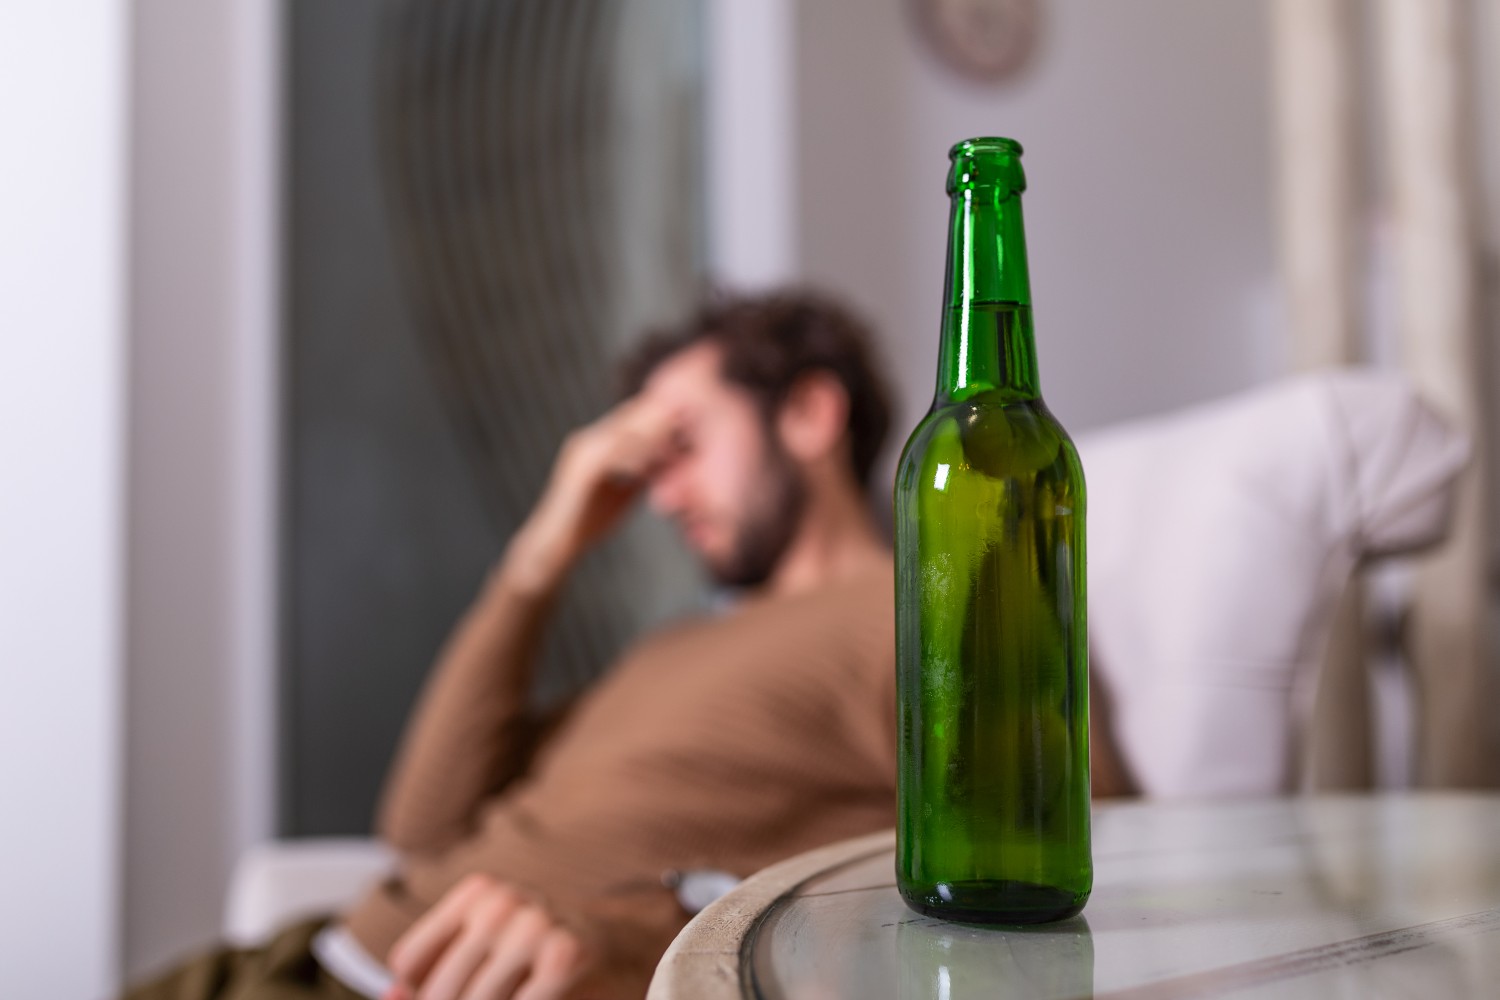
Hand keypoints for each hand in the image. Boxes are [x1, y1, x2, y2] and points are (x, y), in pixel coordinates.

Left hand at [384, 874, 592, 999]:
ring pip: (475, 999)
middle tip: (484, 998)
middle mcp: (501, 902)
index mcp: (476, 891)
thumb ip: (430, 980)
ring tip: (508, 996)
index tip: (448, 996)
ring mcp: (534, 925)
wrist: (619, 951)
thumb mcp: (480, 958)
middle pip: (439, 991)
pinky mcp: (565, 955)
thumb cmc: (537, 958)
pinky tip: (530, 999)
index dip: (420, 994)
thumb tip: (391, 993)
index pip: (409, 961)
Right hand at [502, 396, 680, 591]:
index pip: (633, 418)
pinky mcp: (578, 471)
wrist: (555, 547)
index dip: (662, 416)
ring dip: (654, 433)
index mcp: (598, 443)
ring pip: (623, 431)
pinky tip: (658, 464)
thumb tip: (670, 465)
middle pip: (629, 416)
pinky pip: (612, 455)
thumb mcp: (625, 492)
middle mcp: (588, 440)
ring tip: (682, 437)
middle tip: (695, 415)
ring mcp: (581, 453)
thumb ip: (643, 475)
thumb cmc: (588, 521)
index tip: (694, 418)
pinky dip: (636, 457)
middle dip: (663, 416)